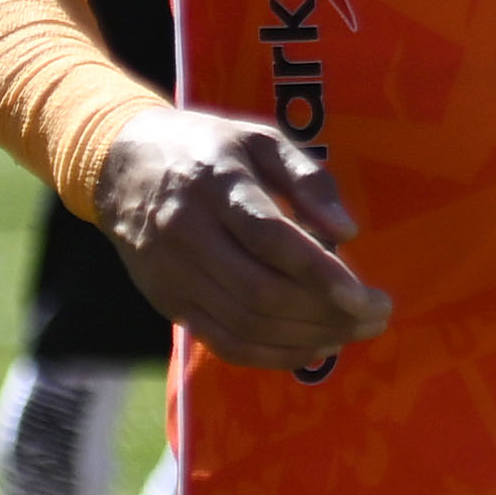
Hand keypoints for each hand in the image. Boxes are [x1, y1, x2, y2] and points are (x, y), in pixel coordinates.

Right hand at [91, 103, 392, 372]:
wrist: (120, 166)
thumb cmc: (206, 148)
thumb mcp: (260, 138)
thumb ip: (308, 177)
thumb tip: (349, 231)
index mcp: (216, 183)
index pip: (271, 239)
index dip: (322, 274)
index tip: (368, 298)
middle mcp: (188, 231)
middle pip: (261, 292)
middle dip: (327, 315)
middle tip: (374, 317)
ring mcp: (173, 273)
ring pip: (245, 325)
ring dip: (307, 339)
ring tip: (350, 333)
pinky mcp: (167, 301)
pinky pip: (223, 343)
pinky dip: (272, 356)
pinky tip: (310, 348)